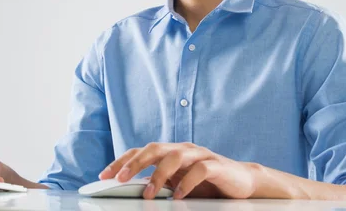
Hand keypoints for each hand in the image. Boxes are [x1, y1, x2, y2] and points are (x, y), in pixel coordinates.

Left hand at [98, 142, 259, 199]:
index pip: (141, 151)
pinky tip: (179, 196)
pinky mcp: (216, 164)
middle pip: (154, 148)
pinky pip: (200, 169)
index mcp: (170, 152)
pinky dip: (187, 182)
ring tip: (150, 194)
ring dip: (159, 175)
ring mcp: (200, 154)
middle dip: (135, 163)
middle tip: (120, 179)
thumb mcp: (177, 182)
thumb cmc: (206, 183)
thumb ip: (159, 182)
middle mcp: (183, 149)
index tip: (104, 175)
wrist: (241, 181)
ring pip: (175, 156)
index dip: (122, 161)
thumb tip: (131, 190)